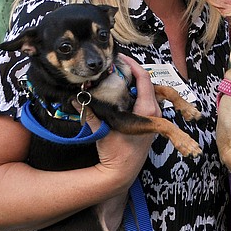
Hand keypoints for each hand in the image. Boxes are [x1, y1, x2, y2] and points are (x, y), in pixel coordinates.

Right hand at [79, 56, 159, 192]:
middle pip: (146, 82)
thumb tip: (76, 98)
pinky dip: (134, 91)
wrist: (123, 172)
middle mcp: (154, 110)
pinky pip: (144, 99)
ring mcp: (154, 115)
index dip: (132, 65)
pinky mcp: (149, 120)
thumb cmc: (116, 154)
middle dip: (131, 71)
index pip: (144, 79)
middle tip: (114, 64)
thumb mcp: (103, 130)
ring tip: (115, 74)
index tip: (119, 58)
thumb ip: (90, 113)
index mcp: (147, 110)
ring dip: (133, 81)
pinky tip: (120, 90)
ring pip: (146, 90)